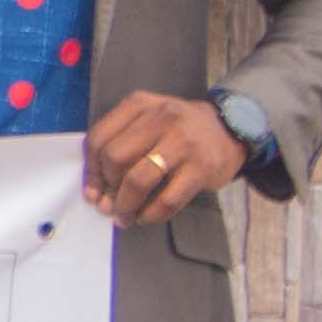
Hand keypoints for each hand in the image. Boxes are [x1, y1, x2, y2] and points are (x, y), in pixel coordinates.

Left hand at [85, 90, 250, 229]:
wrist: (230, 129)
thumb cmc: (178, 130)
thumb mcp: (147, 120)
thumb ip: (120, 144)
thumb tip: (96, 192)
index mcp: (139, 104)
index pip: (98, 138)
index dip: (90, 170)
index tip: (92, 191)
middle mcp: (160, 117)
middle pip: (115, 158)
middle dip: (107, 187)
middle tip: (109, 204)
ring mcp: (183, 142)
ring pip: (138, 180)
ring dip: (125, 205)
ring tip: (123, 217)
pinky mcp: (202, 167)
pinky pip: (168, 199)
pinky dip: (151, 215)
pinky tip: (145, 218)